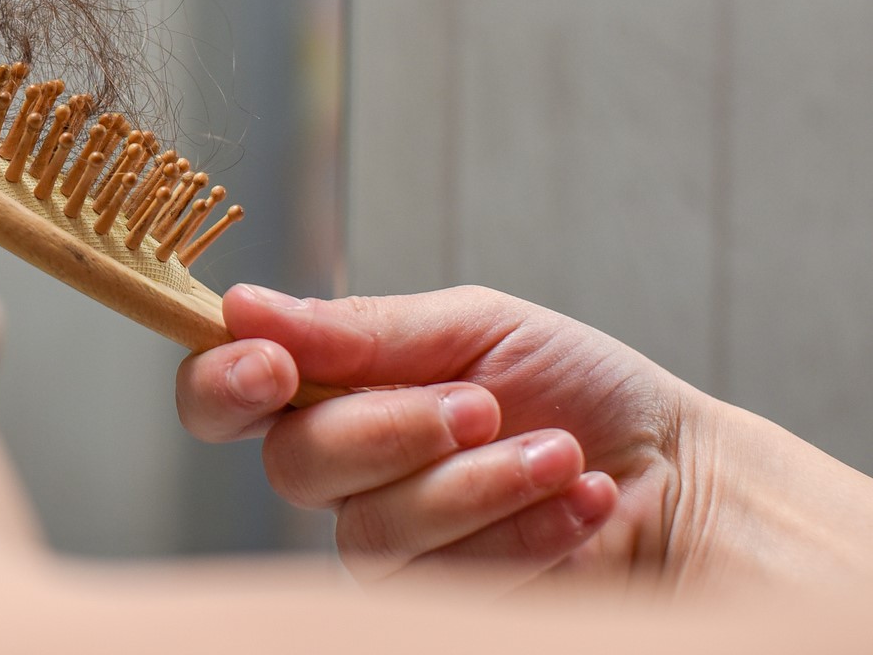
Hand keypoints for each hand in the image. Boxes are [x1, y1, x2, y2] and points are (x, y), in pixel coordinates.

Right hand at [180, 286, 682, 589]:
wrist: (682, 475)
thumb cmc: (581, 390)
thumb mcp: (475, 326)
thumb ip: (361, 327)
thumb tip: (243, 305)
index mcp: (334, 390)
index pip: (223, 396)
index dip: (222, 383)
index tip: (271, 365)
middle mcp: (345, 471)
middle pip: (292, 465)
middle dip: (392, 430)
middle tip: (482, 407)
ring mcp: (388, 541)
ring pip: (369, 529)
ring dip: (477, 484)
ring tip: (557, 453)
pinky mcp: (439, 598)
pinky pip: (440, 577)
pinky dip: (523, 528)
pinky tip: (579, 499)